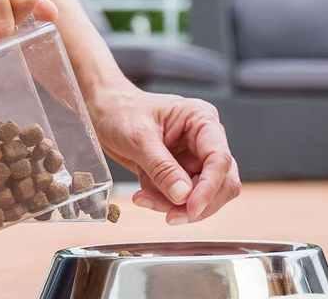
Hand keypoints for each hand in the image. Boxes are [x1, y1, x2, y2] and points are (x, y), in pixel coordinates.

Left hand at [89, 85, 239, 222]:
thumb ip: (162, 168)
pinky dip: (165, 203)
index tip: (192, 208)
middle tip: (170, 215)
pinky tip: (144, 195)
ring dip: (177, 206)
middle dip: (197, 202)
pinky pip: (183, 198)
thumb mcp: (139, 138)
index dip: (210, 187)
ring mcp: (195, 158)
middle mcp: (205, 140)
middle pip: (222, 181)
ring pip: (204, 194)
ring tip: (145, 199)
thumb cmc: (122, 112)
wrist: (105, 113)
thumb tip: (183, 195)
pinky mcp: (182, 173)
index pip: (219, 158)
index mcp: (202, 120)